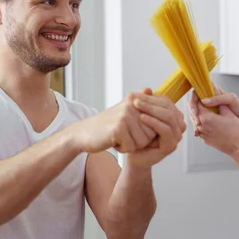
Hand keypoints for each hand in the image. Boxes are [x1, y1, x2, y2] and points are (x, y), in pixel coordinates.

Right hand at [68, 89, 184, 156]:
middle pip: (150, 135)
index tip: (129, 129)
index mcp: (135, 101)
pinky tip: (112, 141)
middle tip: (122, 134)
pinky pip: (131, 147)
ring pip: (142, 142)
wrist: (82, 134)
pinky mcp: (118, 128)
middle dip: (138, 141)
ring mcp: (125, 116)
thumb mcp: (122, 110)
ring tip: (117, 137)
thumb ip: (137, 101)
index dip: (143, 134)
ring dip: (130, 145)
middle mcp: (132, 106)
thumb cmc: (106, 125)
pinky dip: (122, 149)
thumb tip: (150, 89)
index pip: (155, 125)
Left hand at [125, 92, 186, 167]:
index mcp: (173, 116)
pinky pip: (165, 130)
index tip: (134, 94)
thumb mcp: (140, 116)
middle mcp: (178, 125)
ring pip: (168, 117)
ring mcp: (176, 136)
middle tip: (134, 99)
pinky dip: (154, 122)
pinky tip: (142, 118)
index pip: (166, 102)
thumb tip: (147, 89)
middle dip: (150, 102)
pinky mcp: (171, 146)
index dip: (150, 97)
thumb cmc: (138, 136)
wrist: (134, 156)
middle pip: (168, 108)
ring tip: (136, 106)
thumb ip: (144, 103)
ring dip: (151, 110)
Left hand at [187, 84, 238, 136]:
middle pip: (192, 111)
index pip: (195, 102)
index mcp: (205, 117)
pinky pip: (200, 129)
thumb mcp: (228, 112)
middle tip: (204, 99)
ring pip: (195, 120)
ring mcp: (202, 134)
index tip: (202, 93)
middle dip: (197, 104)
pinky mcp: (205, 140)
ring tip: (208, 110)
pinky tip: (212, 121)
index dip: (198, 95)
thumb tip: (212, 93)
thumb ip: (217, 101)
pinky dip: (203, 123)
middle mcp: (200, 126)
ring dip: (199, 114)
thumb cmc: (237, 131)